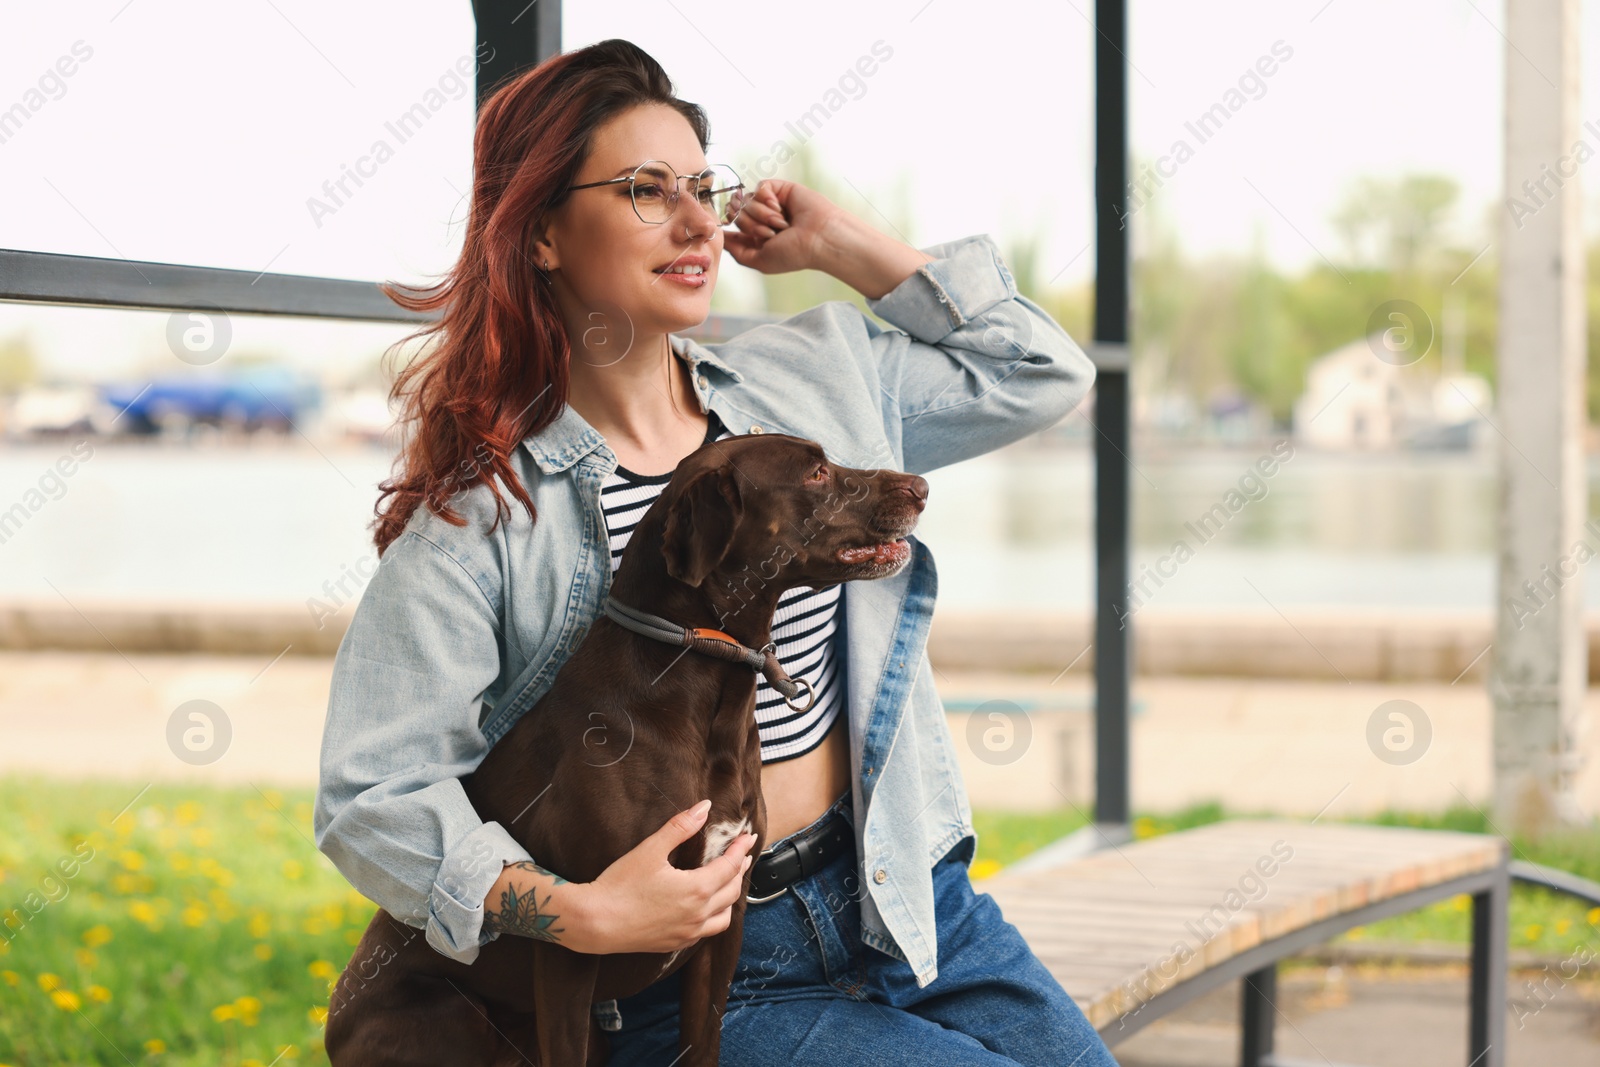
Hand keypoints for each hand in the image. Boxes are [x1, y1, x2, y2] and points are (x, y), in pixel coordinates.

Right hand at [578, 800, 757, 954]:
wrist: (594, 922)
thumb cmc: (620, 884)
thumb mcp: (651, 849)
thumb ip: (680, 827)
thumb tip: (704, 807)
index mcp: (697, 890)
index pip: (730, 867)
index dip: (740, 850)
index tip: (747, 837)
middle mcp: (698, 915)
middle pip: (731, 891)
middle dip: (739, 870)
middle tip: (741, 854)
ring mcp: (687, 933)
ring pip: (724, 917)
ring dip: (731, 897)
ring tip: (729, 882)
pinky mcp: (675, 943)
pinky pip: (706, 932)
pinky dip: (715, 917)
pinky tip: (707, 908)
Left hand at [721, 178, 846, 275]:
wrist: (819, 237)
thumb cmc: (794, 253)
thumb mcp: (760, 260)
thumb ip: (736, 251)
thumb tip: (720, 237)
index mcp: (757, 237)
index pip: (732, 226)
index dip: (733, 228)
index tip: (745, 235)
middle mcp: (762, 219)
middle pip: (737, 214)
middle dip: (752, 226)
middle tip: (773, 234)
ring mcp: (771, 203)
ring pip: (746, 200)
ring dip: (762, 215)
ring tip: (781, 224)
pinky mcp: (779, 189)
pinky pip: (759, 188)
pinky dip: (767, 199)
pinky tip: (779, 208)